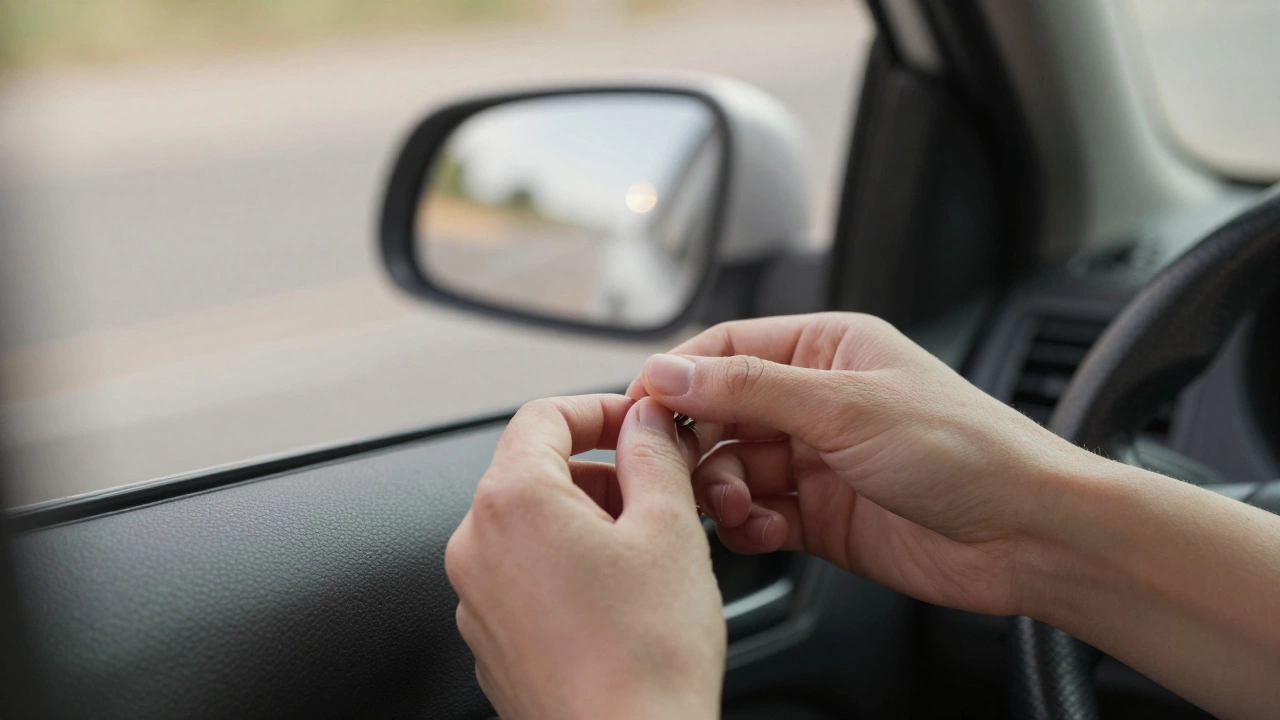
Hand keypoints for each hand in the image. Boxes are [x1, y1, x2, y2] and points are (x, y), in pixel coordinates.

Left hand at [445, 394, 722, 719]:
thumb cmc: (647, 656)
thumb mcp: (669, 527)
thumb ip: (654, 453)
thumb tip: (647, 418)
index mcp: (512, 501)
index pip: (544, 415)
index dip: (601, 409)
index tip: (642, 424)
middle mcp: (476, 545)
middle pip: (533, 470)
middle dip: (600, 470)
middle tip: (659, 492)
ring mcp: (476, 598)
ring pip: (530, 525)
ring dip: (587, 519)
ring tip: (647, 552)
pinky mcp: (490, 642)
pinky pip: (524, 576)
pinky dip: (567, 566)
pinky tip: (619, 598)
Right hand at [628, 312, 1088, 615]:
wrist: (1026, 534)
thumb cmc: (965, 449)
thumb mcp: (846, 405)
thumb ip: (750, 387)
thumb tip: (670, 370)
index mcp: (827, 348)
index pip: (726, 349)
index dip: (677, 376)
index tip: (639, 409)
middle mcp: (817, 400)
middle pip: (719, 412)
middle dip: (696, 442)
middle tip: (680, 470)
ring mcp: (818, 460)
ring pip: (732, 468)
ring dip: (721, 490)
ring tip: (739, 506)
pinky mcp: (820, 516)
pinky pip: (757, 515)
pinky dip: (748, 526)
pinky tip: (766, 530)